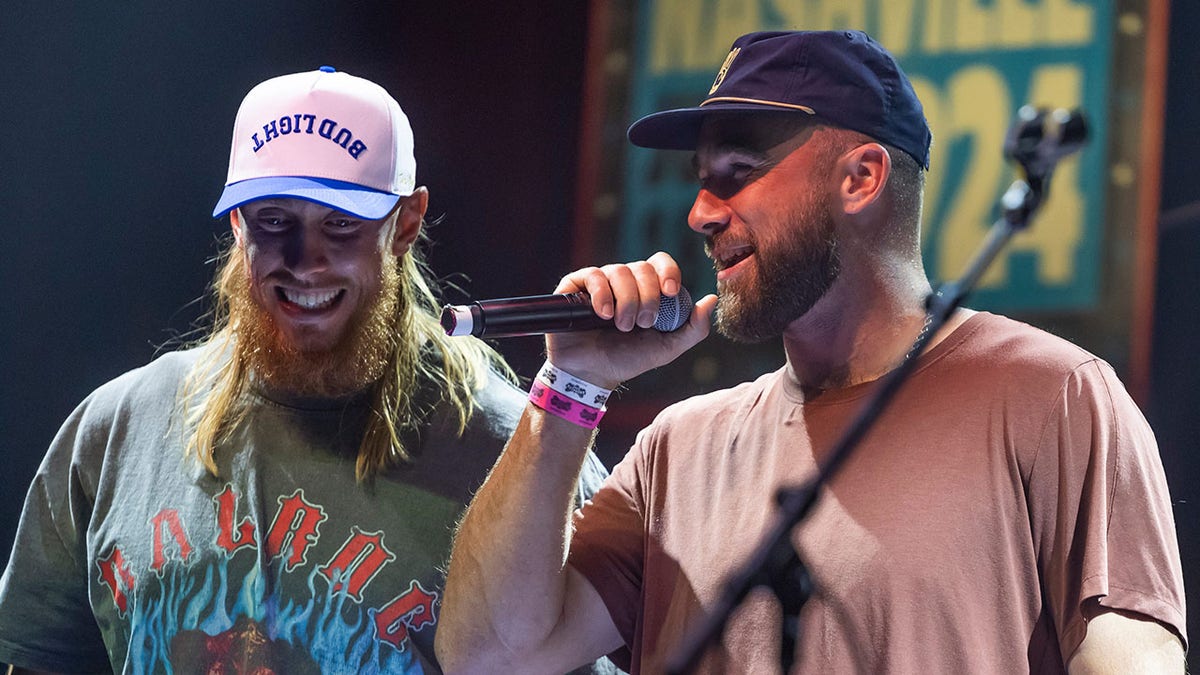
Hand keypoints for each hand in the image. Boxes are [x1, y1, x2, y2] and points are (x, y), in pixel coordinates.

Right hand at [545, 251, 717, 387]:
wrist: (592, 374)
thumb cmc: (628, 360)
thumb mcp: (667, 348)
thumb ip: (693, 328)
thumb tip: (712, 299)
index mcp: (647, 289)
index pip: (661, 263)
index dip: (668, 271)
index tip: (670, 293)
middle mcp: (624, 281)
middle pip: (642, 267)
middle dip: (647, 297)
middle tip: (643, 323)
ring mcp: (600, 282)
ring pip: (619, 271)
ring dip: (626, 301)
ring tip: (621, 325)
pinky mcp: (575, 286)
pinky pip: (593, 275)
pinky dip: (602, 294)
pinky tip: (603, 315)